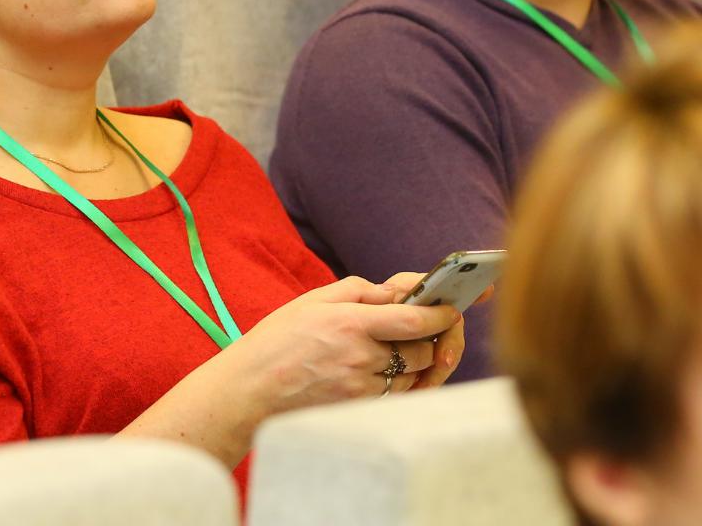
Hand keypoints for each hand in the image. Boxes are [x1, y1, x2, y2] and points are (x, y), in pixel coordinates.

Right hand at [222, 276, 463, 415]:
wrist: (249, 390)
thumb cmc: (277, 341)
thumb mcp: (313, 300)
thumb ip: (359, 290)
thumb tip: (396, 290)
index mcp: (351, 322)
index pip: (414, 318)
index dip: (441, 315)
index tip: (451, 310)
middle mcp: (360, 356)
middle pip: (422, 351)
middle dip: (432, 340)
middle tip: (428, 331)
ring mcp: (361, 388)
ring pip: (414, 378)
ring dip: (420, 365)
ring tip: (409, 352)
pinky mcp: (358, 410)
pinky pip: (398, 398)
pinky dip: (405, 386)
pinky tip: (395, 375)